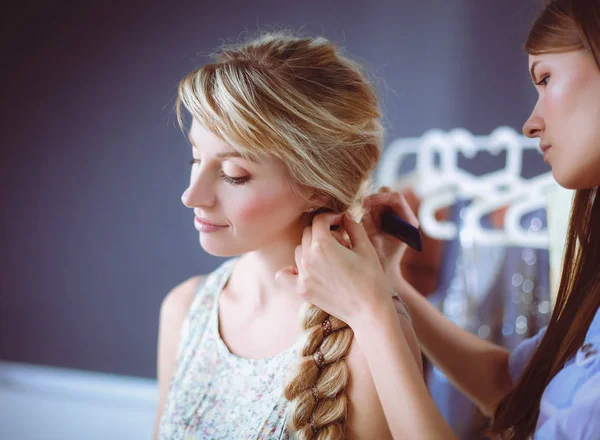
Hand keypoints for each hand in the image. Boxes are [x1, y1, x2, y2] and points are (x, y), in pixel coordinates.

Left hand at [275, 212, 393, 325]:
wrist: (369, 311)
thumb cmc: (371, 278)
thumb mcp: (365, 248)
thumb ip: (353, 227)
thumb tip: (346, 216)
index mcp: (323, 244)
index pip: (319, 220)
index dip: (331, 217)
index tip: (341, 222)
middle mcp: (308, 257)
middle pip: (308, 233)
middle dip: (323, 232)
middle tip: (340, 241)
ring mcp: (303, 274)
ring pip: (299, 250)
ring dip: (311, 248)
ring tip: (330, 258)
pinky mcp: (302, 289)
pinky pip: (284, 274)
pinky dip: (291, 269)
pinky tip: (305, 269)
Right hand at [361, 187, 419, 283]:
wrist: (386, 275)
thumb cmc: (381, 262)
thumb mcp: (372, 241)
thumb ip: (368, 222)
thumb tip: (361, 204)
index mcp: (410, 223)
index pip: (396, 198)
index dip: (378, 197)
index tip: (363, 203)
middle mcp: (406, 217)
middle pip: (389, 195)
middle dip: (373, 199)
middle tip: (359, 207)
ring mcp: (397, 217)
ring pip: (382, 199)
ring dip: (370, 205)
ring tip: (361, 218)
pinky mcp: (388, 219)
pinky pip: (376, 207)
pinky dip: (368, 210)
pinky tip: (362, 221)